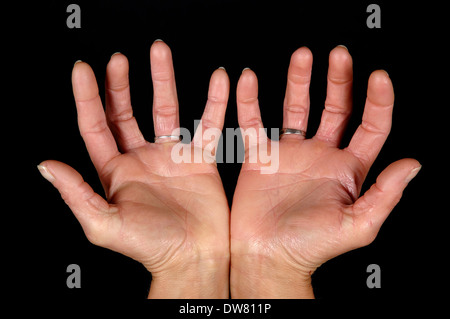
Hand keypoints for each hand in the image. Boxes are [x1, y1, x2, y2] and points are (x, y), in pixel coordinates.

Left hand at [38, 41, 230, 297]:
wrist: (195, 258)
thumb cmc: (151, 247)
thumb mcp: (104, 224)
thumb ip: (76, 193)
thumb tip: (47, 166)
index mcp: (115, 172)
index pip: (96, 126)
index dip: (88, 97)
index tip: (84, 69)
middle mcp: (141, 159)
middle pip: (126, 112)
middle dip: (120, 83)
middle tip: (119, 58)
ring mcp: (171, 156)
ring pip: (165, 109)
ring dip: (163, 80)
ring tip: (160, 52)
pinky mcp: (199, 158)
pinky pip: (207, 124)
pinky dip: (214, 102)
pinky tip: (218, 82)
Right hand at [230, 46, 420, 297]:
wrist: (267, 258)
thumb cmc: (310, 248)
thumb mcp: (357, 226)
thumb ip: (384, 194)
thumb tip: (412, 165)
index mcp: (348, 170)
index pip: (370, 126)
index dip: (378, 101)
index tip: (378, 77)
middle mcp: (321, 156)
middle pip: (336, 108)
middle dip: (340, 80)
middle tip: (339, 55)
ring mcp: (291, 153)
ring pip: (297, 108)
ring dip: (300, 81)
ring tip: (303, 56)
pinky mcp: (262, 156)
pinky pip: (254, 122)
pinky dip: (250, 101)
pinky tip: (248, 81)